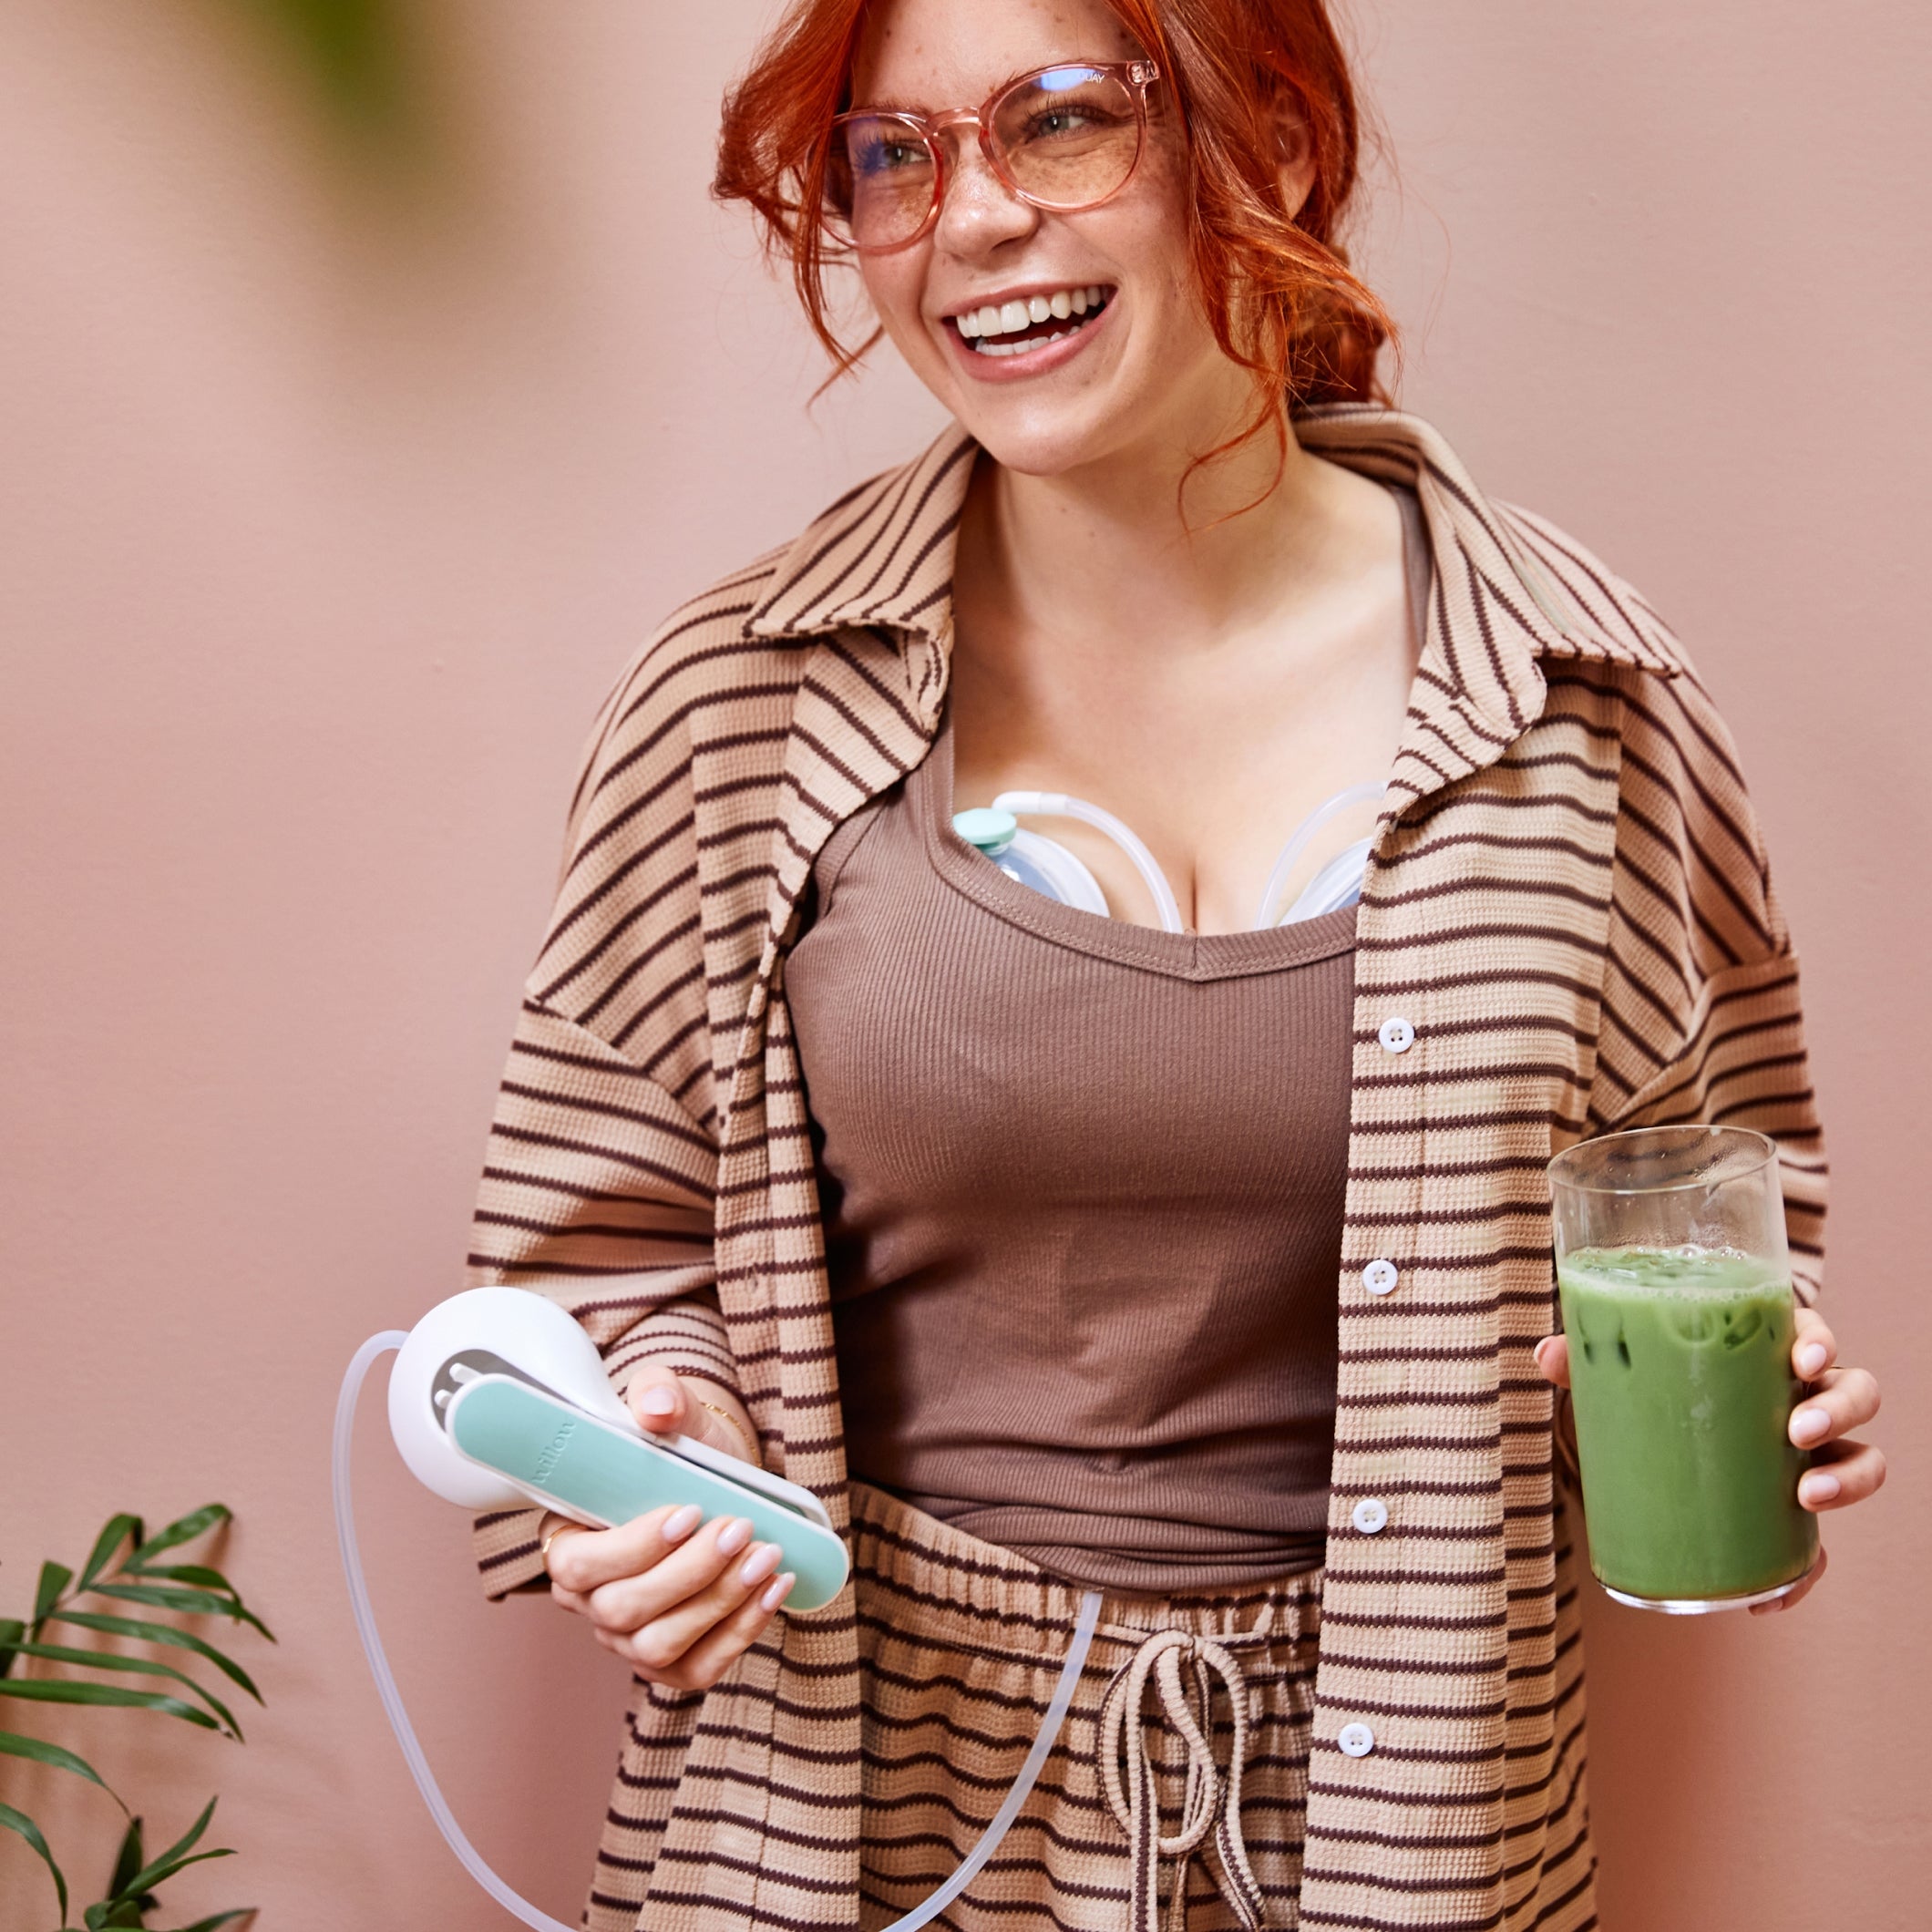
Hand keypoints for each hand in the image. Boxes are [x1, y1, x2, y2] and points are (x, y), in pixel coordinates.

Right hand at [540, 1375, 795, 1688]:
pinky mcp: (671, 1661)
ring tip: (766, 1557)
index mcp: (568, 1541)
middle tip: (739, 1528)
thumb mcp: (674, 1412)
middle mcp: (589, 1601)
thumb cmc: (684, 1453)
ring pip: (660, 1645)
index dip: (631, 1547)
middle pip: (623, 1610)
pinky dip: (742, 1631)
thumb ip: (659, 1395)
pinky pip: (699, 1667)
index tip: (688, 1511)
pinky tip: (775, 1589)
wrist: (721, 1486)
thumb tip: (658, 1406)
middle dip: (689, 1572)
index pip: (577, 1564)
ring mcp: (627, 1639)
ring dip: (719, 1603)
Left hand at [1533, 1306, 1883, 1614]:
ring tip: (1807, 1494)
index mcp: (1765, 1352)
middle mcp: (1799, 1399)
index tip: (1800, 1361)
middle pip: (1853, 1393)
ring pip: (1861, 1460)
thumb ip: (1587, 1357)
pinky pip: (1817, 1547)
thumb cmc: (1648, 1387)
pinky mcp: (1789, 1514)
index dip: (1819, 1344)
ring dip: (1849, 1479)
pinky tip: (1770, 1595)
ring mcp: (1804, 1457)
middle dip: (1838, 1410)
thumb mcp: (1621, 1370)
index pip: (1812, 1336)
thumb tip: (1546, 1354)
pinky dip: (1803, 1572)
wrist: (1645, 1442)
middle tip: (1796, 1431)